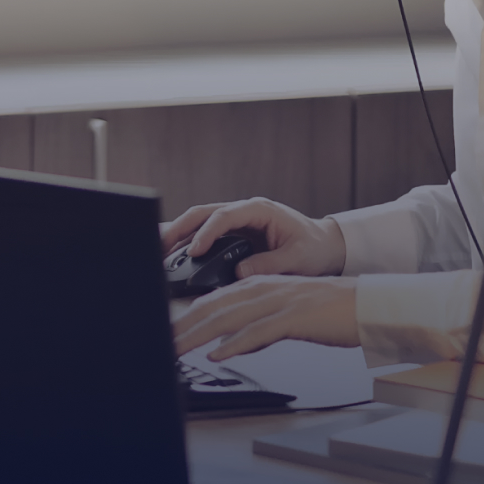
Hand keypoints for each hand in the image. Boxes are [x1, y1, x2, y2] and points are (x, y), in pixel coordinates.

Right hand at [158, 198, 345, 279]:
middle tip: (160, 246)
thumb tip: (239, 273)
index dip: (206, 232)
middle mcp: (244, 212)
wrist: (324, 246)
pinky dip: (189, 244)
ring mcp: (237, 222)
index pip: (224, 216)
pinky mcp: (234, 235)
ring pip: (200, 222)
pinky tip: (175, 258)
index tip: (194, 251)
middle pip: (203, 213)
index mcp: (259, 210)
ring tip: (159, 252)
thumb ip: (269, 264)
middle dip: (179, 228)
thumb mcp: (297, 259)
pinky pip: (206, 235)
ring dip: (179, 235)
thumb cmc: (314, 249)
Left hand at [173, 276, 359, 358]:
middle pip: (213, 307)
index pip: (212, 301)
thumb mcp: (285, 316)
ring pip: (229, 318)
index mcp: (260, 286)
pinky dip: (235, 343)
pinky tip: (218, 354)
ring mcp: (278, 301)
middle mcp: (264, 289)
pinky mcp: (294, 317)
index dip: (185, 317)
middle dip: (182, 326)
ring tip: (176, 350)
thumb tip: (229, 345)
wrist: (366, 306)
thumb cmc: (329, 313)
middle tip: (159, 343)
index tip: (166, 333)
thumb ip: (257, 326)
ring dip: (198, 335)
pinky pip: (259, 331)